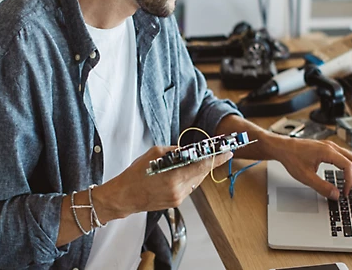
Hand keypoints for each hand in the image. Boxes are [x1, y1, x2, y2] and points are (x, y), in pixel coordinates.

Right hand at [93, 145, 232, 221]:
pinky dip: (190, 177)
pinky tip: (186, 171)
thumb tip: (190, 149)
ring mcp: (178, 198)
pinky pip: (189, 187)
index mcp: (173, 176)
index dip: (217, 158)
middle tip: (218, 152)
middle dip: (210, 162)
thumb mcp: (155, 153)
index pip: (202, 165)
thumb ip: (175, 151)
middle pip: (202, 174)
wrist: (124, 196)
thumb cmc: (135, 173)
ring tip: (201, 160)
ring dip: (199, 170)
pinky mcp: (176, 202)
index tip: (227, 151)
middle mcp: (179, 189)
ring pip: (196, 181)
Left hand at [270, 136, 351, 199]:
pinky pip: (345, 156)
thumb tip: (335, 195)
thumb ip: (321, 187)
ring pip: (351, 157)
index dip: (350, 181)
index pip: (348, 166)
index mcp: (327, 152)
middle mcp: (331, 147)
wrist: (282, 147)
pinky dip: (351, 166)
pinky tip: (350, 175)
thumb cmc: (291, 158)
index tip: (346, 192)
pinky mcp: (327, 148)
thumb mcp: (305, 176)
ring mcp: (330, 146)